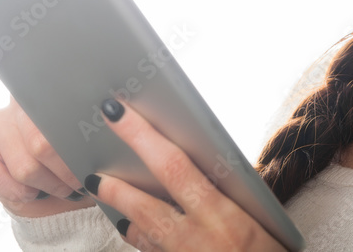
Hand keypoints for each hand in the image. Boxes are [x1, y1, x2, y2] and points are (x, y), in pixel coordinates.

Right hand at [0, 96, 95, 217]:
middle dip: (67, 171)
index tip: (95, 160)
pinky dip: (17, 191)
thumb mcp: (98, 137)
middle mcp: (23, 100)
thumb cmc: (85, 154)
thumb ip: (101, 123)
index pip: (66, 108)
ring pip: (25, 165)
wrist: (60, 186)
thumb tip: (114, 113)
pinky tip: (33, 191)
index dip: (80, 142)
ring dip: (48, 184)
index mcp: (56, 89)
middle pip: (44, 143)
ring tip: (64, 189)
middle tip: (82, 182)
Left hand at [84, 98, 285, 251]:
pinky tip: (131, 224)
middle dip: (114, 185)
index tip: (118, 113)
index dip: (141, 136)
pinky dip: (139, 236)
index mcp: (225, 216)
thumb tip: (195, 164)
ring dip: (121, 208)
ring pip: (141, 233)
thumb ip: (228, 193)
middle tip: (93, 166)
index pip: (174, 166)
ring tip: (102, 187)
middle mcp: (198, 240)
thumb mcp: (259, 217)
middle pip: (144, 206)